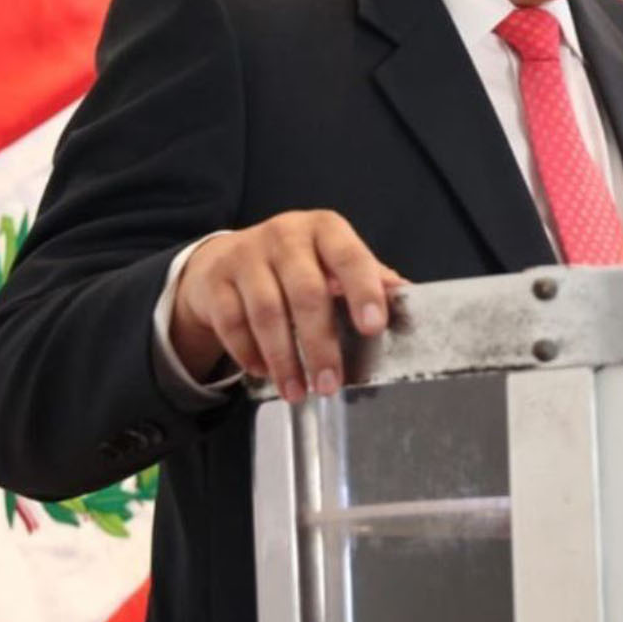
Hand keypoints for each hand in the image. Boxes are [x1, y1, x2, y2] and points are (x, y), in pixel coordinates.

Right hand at [168, 210, 404, 401]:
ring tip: (297, 392)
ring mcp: (246, 255)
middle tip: (330, 383)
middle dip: (320, 344)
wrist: (225, 259)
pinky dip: (249, 353)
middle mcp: (285, 235)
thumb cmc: (296, 265)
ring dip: (284, 359)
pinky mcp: (215, 280)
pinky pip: (232, 322)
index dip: (363, 291)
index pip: (349, 257)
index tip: (374, 328)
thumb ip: (367, 277)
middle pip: (306, 292)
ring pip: (266, 312)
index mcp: (325, 229)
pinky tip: (264, 372)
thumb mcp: (332, 261)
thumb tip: (406, 296)